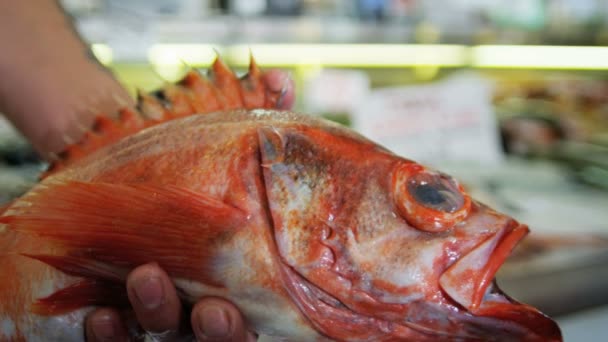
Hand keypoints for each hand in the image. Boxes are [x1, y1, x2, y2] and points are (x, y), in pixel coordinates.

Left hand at [84, 70, 292, 341]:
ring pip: (165, 334)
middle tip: (212, 311)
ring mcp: (164, 305)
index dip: (241, 327)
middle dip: (215, 332)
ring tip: (146, 278)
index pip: (253, 320)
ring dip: (157, 317)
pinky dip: (110, 331)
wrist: (131, 154)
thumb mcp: (235, 131)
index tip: (228, 309)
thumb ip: (267, 111)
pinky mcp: (121, 303)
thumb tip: (282, 81)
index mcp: (248, 276)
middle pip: (213, 337)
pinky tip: (100, 315)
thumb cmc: (200, 152)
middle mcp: (206, 300)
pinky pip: (117, 336)